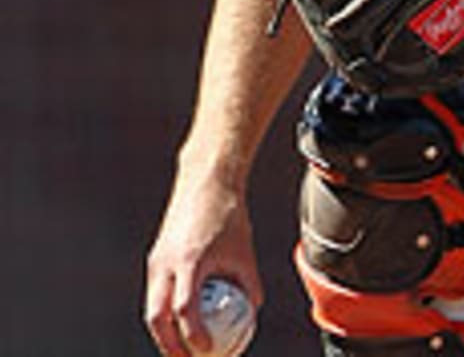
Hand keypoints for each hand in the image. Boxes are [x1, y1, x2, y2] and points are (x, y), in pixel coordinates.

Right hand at [144, 168, 261, 356]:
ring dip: (163, 333)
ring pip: (151, 307)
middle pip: (157, 317)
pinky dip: (164, 313)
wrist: (205, 182)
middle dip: (168, 346)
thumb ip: (249, 284)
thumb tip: (253, 312)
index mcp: (189, 262)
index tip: (209, 352)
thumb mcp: (244, 252)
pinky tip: (180, 324)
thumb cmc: (229, 216)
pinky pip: (155, 293)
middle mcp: (165, 264)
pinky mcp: (155, 258)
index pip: (185, 310)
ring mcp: (156, 261)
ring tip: (181, 352)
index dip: (194, 336)